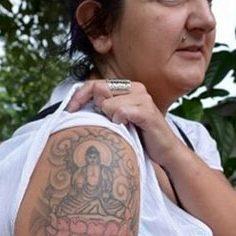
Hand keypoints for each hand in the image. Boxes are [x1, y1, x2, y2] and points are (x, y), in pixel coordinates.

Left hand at [67, 80, 182, 165]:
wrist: (164, 153)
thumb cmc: (139, 137)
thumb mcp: (116, 120)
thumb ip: (103, 108)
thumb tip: (80, 102)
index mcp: (127, 88)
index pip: (96, 83)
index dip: (80, 95)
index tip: (70, 109)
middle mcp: (136, 88)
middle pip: (100, 90)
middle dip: (96, 108)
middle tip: (106, 122)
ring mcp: (143, 98)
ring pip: (108, 103)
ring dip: (110, 119)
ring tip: (121, 127)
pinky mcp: (147, 111)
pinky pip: (121, 111)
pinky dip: (120, 121)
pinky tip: (127, 128)